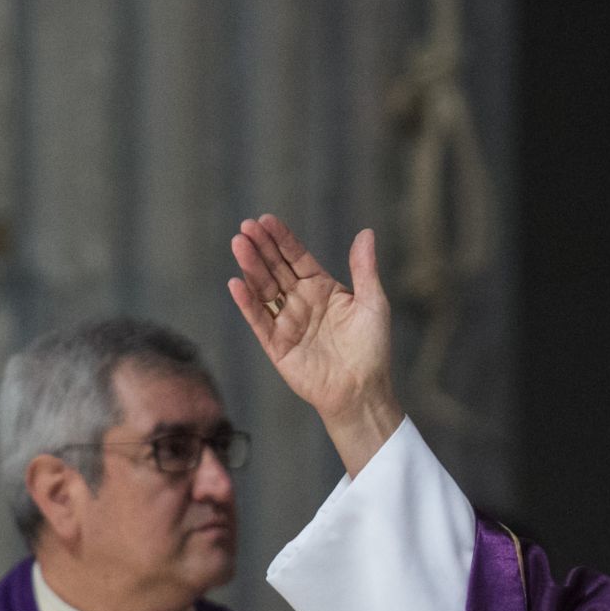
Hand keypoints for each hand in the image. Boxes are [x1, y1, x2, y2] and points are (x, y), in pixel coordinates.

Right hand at [228, 215, 403, 475]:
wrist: (363, 390)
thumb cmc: (372, 349)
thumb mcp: (372, 303)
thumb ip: (364, 268)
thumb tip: (366, 232)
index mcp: (323, 289)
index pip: (298, 258)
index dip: (282, 240)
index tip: (267, 220)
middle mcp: (301, 302)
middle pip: (276, 269)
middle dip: (261, 248)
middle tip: (246, 226)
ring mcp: (287, 322)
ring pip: (264, 289)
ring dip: (251, 267)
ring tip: (238, 244)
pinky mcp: (277, 345)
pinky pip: (259, 320)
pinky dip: (247, 302)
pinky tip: (237, 282)